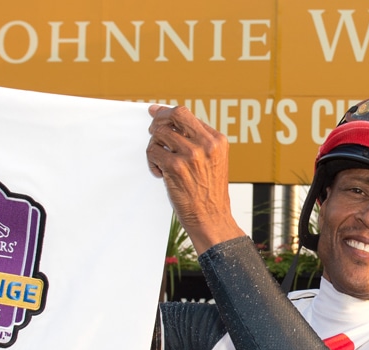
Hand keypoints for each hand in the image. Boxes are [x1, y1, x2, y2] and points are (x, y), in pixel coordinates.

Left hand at [146, 105, 242, 252]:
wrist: (211, 218)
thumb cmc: (209, 192)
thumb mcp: (213, 161)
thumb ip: (197, 141)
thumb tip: (170, 120)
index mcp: (217, 140)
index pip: (186, 114)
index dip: (167, 113)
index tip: (155, 113)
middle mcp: (206, 144)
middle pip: (174, 115)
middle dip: (158, 120)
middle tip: (152, 130)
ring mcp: (191, 155)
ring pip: (159, 134)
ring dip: (154, 146)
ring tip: (160, 161)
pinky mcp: (175, 167)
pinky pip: (153, 152)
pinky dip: (152, 162)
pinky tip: (161, 174)